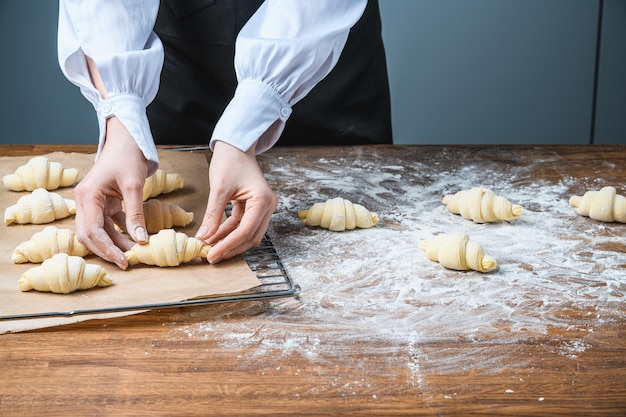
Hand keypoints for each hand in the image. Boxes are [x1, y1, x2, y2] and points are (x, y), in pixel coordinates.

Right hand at [73, 117, 148, 268]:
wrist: (127, 139)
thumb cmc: (128, 157)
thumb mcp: (134, 186)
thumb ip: (135, 215)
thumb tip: (140, 240)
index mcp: (87, 196)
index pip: (92, 231)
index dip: (107, 249)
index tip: (124, 261)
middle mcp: (84, 201)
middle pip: (90, 235)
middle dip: (107, 250)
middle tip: (127, 263)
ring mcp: (93, 202)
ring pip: (99, 231)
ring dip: (115, 242)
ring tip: (134, 253)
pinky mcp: (103, 202)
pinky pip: (108, 223)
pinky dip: (120, 232)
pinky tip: (135, 239)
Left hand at [195, 141, 277, 262]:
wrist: (236, 146)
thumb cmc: (230, 160)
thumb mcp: (219, 188)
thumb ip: (213, 215)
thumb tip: (204, 237)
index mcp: (262, 200)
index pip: (245, 231)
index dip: (228, 245)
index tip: (212, 254)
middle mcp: (268, 206)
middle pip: (251, 237)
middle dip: (231, 247)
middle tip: (212, 256)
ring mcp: (263, 207)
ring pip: (248, 233)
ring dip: (230, 242)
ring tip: (211, 248)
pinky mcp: (255, 207)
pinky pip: (244, 225)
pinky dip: (230, 232)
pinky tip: (215, 236)